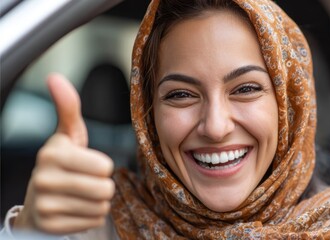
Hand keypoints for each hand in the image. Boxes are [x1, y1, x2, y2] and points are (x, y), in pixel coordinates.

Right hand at [14, 74, 114, 233]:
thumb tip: (55, 77)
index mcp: (52, 154)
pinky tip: (76, 208)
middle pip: (105, 189)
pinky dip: (91, 216)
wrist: (39, 201)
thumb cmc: (62, 162)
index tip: (88, 164)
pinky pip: (93, 221)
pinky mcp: (49, 227)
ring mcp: (45, 206)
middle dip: (103, 185)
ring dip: (98, 201)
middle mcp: (44, 180)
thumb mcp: (67, 135)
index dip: (103, 166)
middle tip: (87, 182)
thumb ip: (68, 108)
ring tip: (81, 194)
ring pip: (101, 207)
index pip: (104, 167)